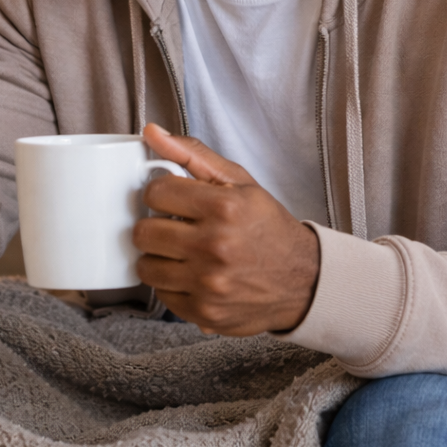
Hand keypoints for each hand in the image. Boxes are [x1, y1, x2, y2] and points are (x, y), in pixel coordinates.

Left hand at [134, 124, 320, 335]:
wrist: (303, 280)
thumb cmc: (267, 227)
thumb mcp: (239, 182)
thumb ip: (191, 154)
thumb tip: (151, 133)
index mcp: (224, 207)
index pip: (155, 192)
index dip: (160, 193)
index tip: (171, 199)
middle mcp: (215, 246)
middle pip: (144, 232)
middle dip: (155, 226)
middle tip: (174, 226)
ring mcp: (209, 283)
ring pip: (146, 266)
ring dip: (158, 258)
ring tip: (180, 252)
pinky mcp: (204, 313)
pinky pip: (161, 295)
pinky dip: (171, 284)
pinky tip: (191, 274)